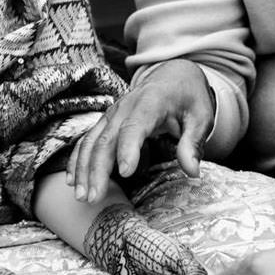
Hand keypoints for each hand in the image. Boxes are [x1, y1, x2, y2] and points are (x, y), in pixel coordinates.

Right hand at [67, 60, 214, 199]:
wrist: (172, 76)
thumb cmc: (188, 98)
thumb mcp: (201, 117)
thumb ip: (194, 143)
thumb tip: (192, 171)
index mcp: (151, 101)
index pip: (135, 126)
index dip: (128, 149)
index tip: (125, 173)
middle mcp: (125, 106)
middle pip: (106, 139)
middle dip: (97, 169)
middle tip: (95, 198)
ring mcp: (111, 114)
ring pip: (92, 142)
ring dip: (83, 169)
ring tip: (82, 196)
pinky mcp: (106, 122)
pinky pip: (87, 141)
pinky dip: (77, 161)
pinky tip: (72, 181)